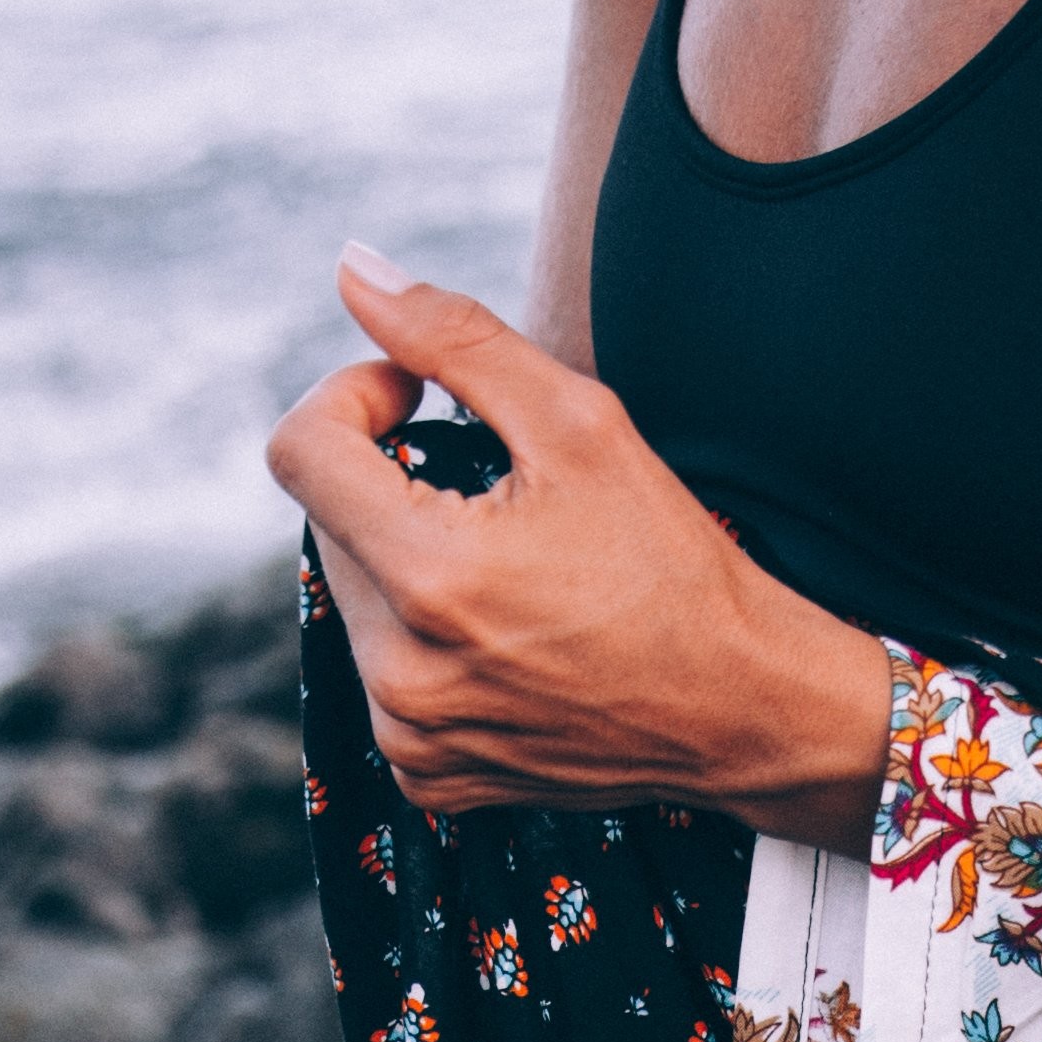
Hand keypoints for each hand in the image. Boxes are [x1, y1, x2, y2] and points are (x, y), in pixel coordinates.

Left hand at [264, 255, 891, 848]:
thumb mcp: (578, 422)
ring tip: (505, 568)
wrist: (739, 710)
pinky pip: (384, 675)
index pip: (301, 451)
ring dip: (403, 558)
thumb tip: (352, 267)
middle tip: (485, 486)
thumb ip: (454, 337)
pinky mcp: (429, 775)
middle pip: (327, 524)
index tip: (413, 397)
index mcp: (431, 578)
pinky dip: (424, 637)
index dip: (350, 397)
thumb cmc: (671, 563)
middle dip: (384, 482)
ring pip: (354, 598)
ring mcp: (412, 736)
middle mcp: (403, 674)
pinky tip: (504, 635)